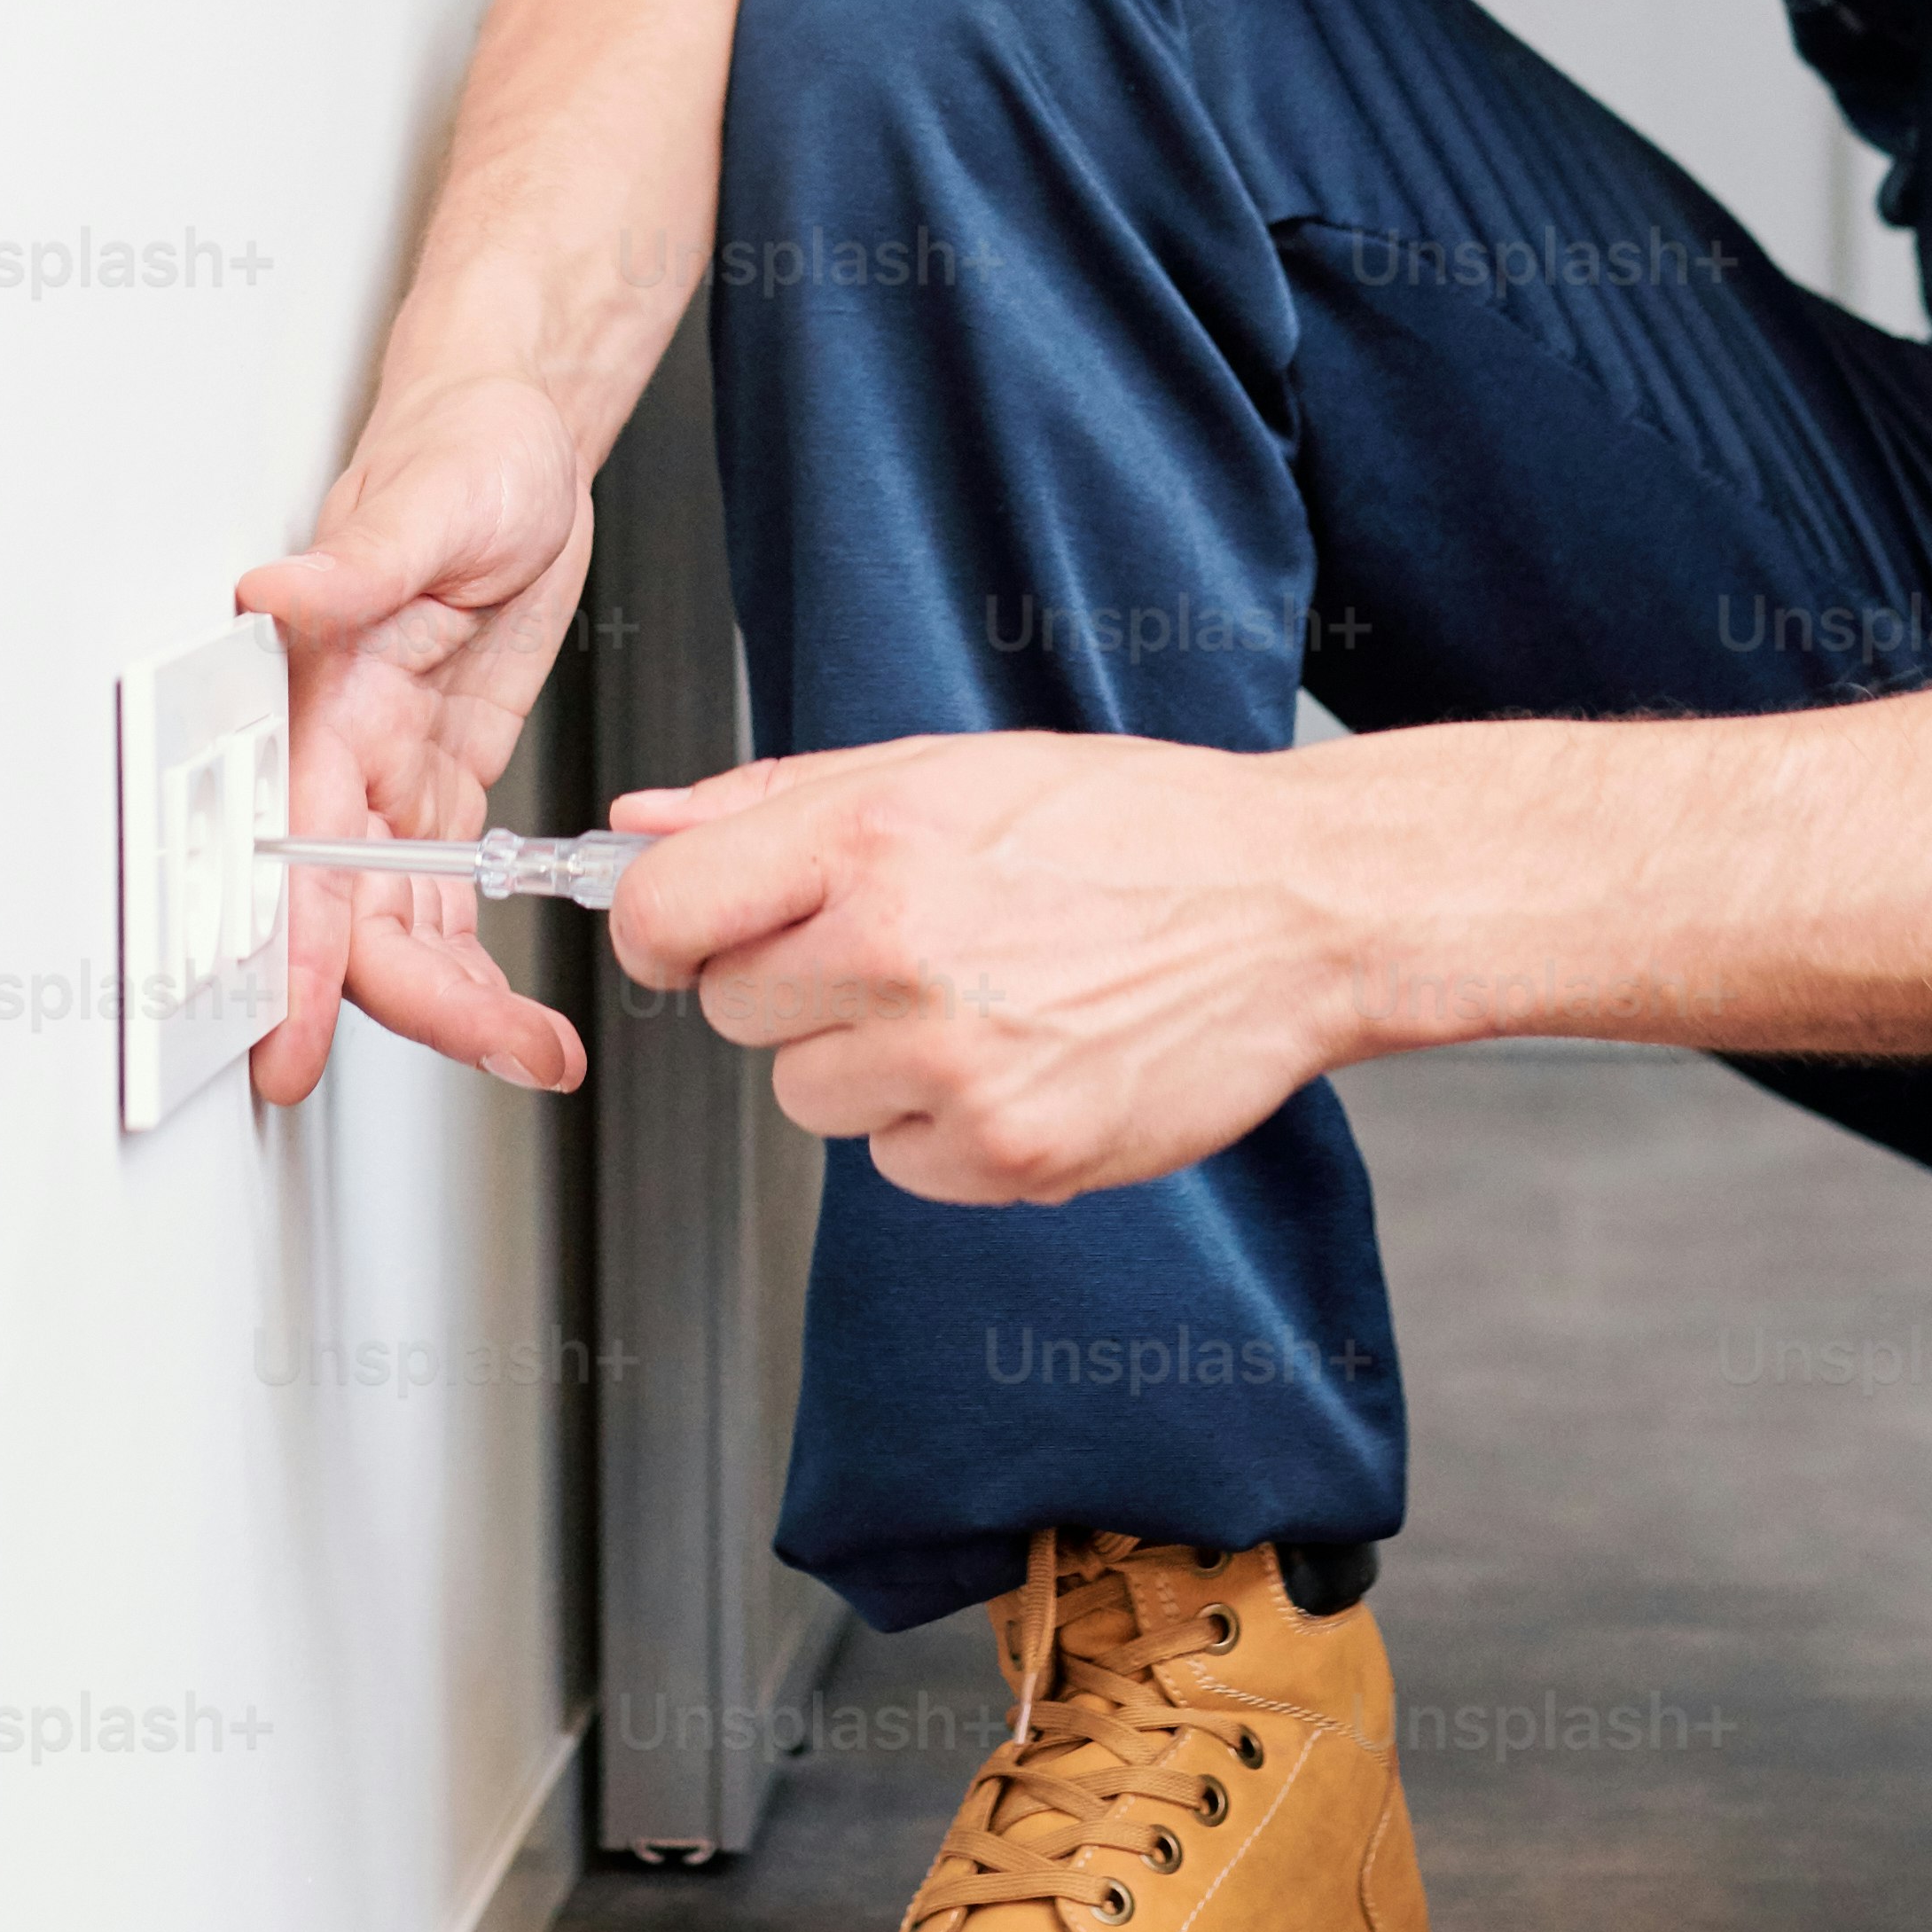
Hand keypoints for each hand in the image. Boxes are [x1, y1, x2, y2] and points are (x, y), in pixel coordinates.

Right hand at [232, 369, 600, 1105]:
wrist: (517, 435)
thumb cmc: (460, 448)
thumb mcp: (427, 496)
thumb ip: (355, 561)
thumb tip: (273, 591)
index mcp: (316, 689)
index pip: (292, 849)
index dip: (291, 954)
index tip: (288, 1037)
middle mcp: (339, 747)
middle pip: (349, 912)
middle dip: (413, 1000)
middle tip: (499, 1052)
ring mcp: (388, 771)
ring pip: (395, 924)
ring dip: (454, 1000)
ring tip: (532, 1050)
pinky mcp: (438, 778)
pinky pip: (440, 896)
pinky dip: (471, 959)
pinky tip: (516, 1007)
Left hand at [601, 731, 1351, 1203]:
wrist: (1292, 908)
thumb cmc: (1132, 826)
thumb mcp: (947, 768)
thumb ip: (774, 800)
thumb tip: (639, 823)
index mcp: (874, 838)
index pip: (663, 913)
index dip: (663, 928)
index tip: (694, 933)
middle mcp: (901, 951)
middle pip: (733, 1013)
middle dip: (794, 985)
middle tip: (901, 946)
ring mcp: (954, 1064)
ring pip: (808, 1095)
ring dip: (867, 1061)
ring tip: (976, 998)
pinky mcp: (1009, 1152)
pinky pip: (895, 1163)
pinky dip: (940, 1127)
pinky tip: (1019, 1056)